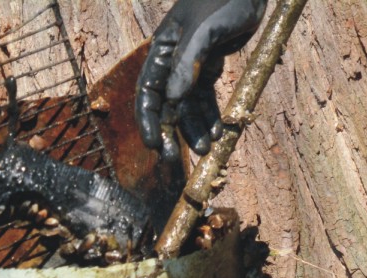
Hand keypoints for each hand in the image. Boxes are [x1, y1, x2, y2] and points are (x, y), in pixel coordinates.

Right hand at [136, 0, 264, 155]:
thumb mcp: (204, 29)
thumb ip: (187, 62)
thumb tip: (173, 99)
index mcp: (162, 51)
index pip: (148, 92)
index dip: (149, 120)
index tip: (154, 145)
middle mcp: (173, 62)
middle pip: (166, 105)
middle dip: (171, 132)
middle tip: (174, 159)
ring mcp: (192, 66)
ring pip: (189, 105)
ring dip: (195, 128)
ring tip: (206, 149)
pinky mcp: (211, 65)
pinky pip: (207, 97)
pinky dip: (211, 114)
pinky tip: (218, 131)